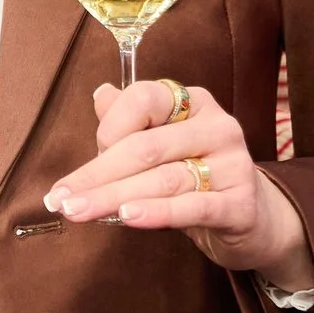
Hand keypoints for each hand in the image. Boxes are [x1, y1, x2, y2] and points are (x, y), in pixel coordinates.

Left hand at [44, 81, 313, 291]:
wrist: (253, 219)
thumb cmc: (197, 177)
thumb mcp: (162, 145)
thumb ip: (130, 121)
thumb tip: (100, 93)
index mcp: (193, 102)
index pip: (144, 99)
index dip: (108, 127)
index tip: (81, 164)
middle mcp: (217, 126)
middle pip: (145, 147)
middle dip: (97, 175)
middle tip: (60, 200)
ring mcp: (233, 164)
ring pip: (162, 180)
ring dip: (114, 197)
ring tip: (79, 211)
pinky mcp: (241, 204)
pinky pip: (192, 206)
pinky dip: (157, 212)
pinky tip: (128, 218)